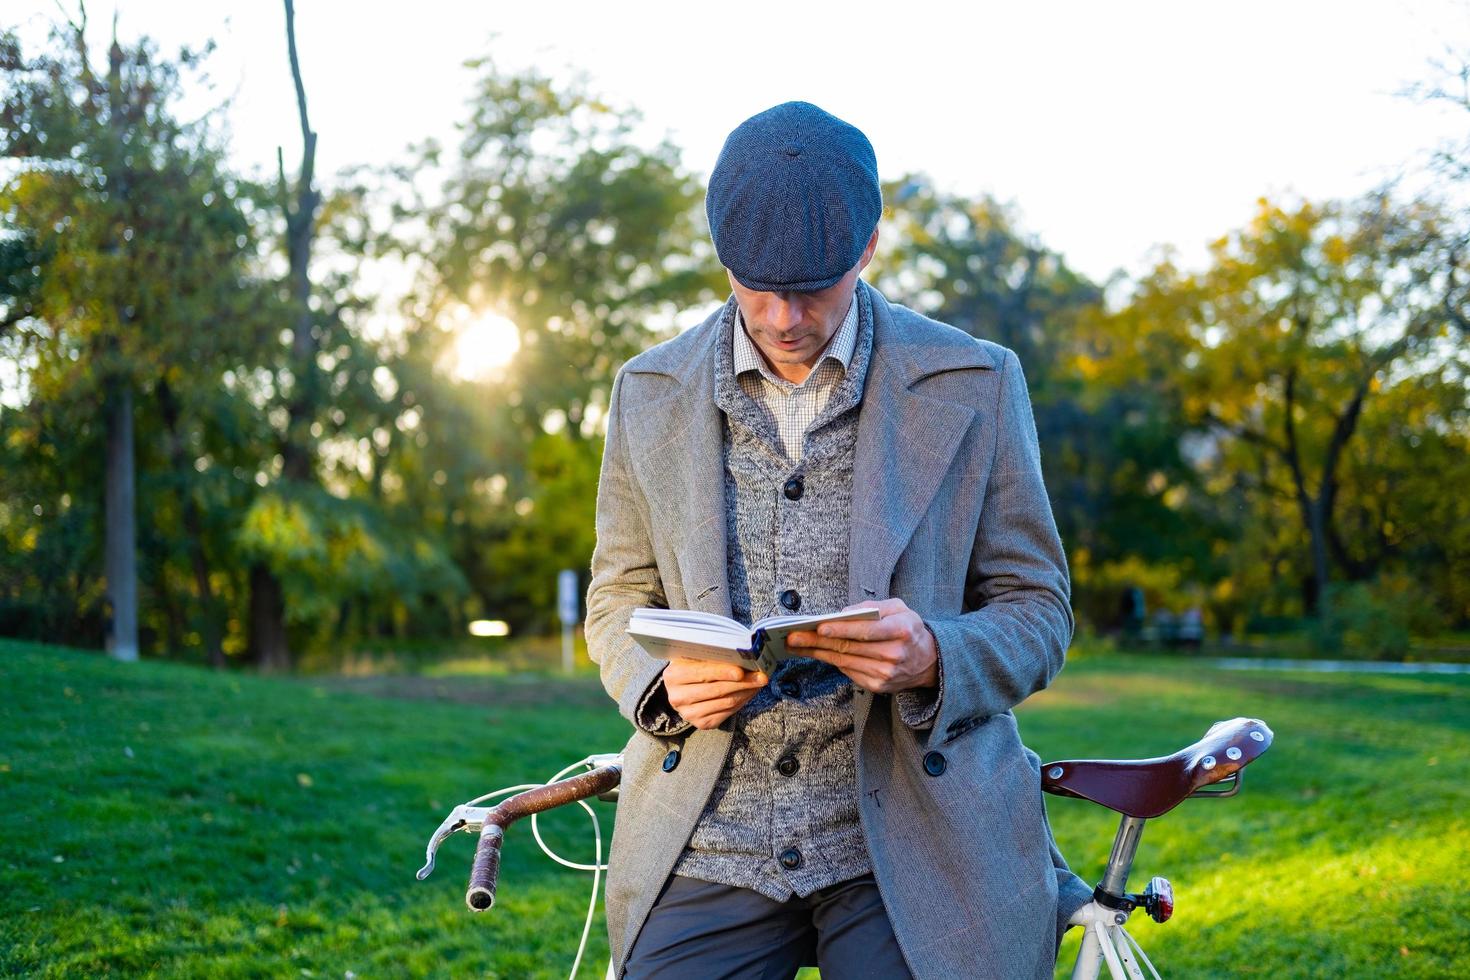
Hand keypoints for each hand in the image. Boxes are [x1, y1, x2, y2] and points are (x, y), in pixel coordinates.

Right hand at [662, 657, 767, 730]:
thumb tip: (742, 654)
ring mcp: (689, 713)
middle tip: (761, 676)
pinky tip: (750, 692)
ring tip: (759, 682)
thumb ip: (713, 654)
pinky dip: (742, 701)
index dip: (722, 672)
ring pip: (725, 702)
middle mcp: (677, 697)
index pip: (701, 673)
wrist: (684, 688)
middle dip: (742, 682)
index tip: (741, 671)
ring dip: (746, 691)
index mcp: (673, 675)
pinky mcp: (701, 724)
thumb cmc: (694, 666)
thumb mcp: (696, 657)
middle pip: (717, 690)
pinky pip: (728, 713)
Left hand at [786, 598, 937, 693]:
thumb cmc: (909, 629)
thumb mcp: (899, 608)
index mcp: (901, 631)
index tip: (819, 626)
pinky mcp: (878, 686)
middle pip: (850, 647)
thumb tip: (843, 612)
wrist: (928, 661)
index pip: (866, 631)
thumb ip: (872, 606)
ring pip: (845, 661)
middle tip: (794, 636)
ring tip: (797, 644)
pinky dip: (831, 661)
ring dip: (818, 653)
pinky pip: (849, 672)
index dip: (841, 629)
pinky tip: (816, 653)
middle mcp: (894, 654)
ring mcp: (885, 674)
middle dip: (818, 641)